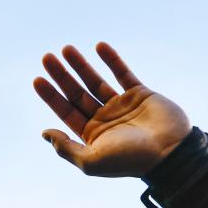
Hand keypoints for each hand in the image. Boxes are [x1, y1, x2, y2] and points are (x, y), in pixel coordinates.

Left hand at [34, 42, 191, 177]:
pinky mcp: (140, 94)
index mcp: (92, 135)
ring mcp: (122, 105)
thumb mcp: (92, 161)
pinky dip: (112, 60)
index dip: (51, 96)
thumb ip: (66, 149)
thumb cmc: (130, 161)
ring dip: (81, 65)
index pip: (66, 112)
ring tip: (66, 49)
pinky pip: (123, 73)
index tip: (37, 79)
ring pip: (96, 81)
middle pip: (76, 93)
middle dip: (61, 76)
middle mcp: (104, 119)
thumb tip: (45, 133)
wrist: (170, 153)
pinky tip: (98, 46)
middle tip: (46, 58)